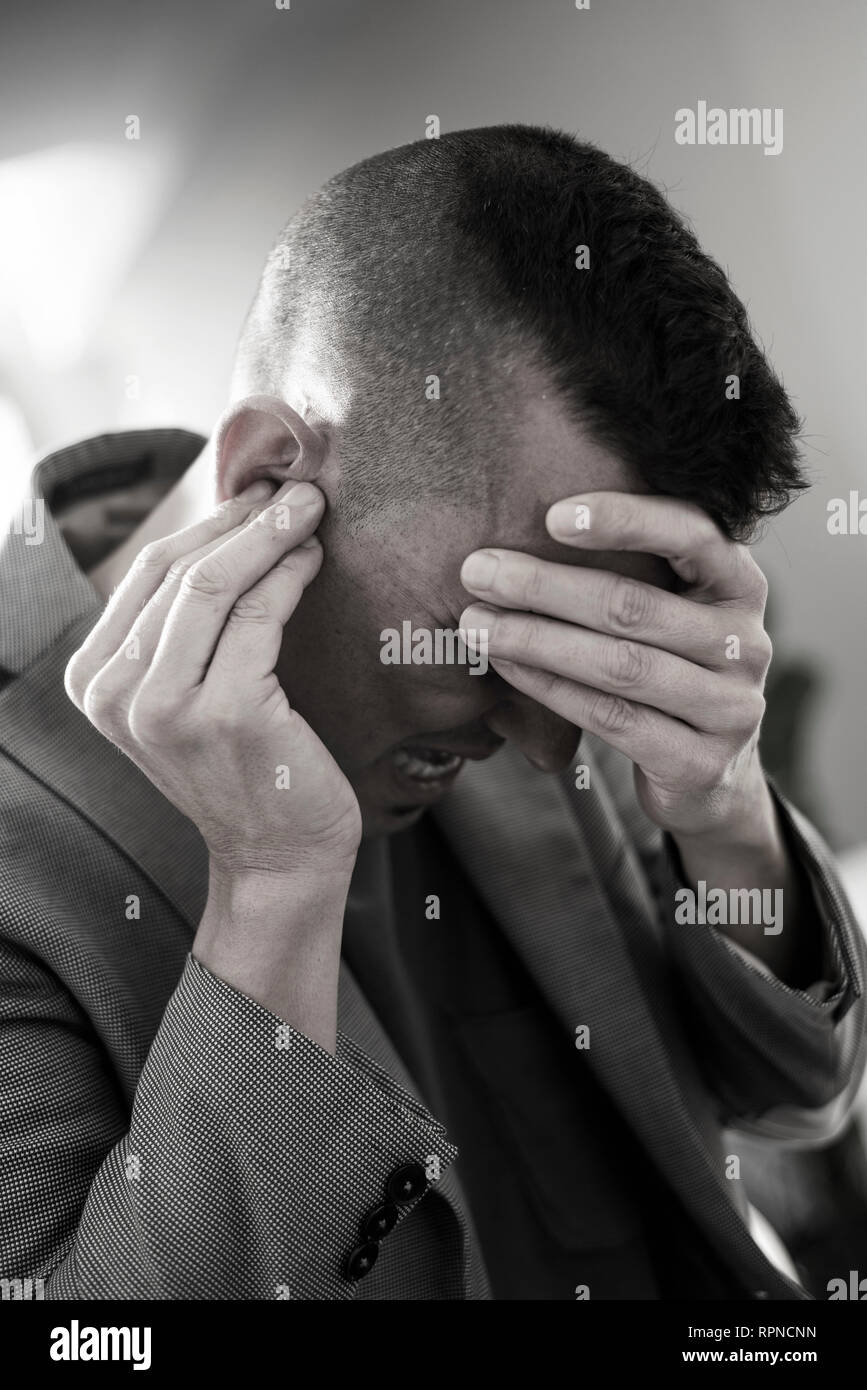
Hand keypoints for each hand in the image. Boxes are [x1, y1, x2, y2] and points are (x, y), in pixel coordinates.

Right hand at [65, 480, 361, 877]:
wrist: (277, 854)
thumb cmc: (243, 765)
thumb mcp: (184, 692)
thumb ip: (180, 626)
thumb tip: (226, 522)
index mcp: (95, 683)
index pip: (145, 573)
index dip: (206, 521)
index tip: (256, 493)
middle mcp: (117, 696)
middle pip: (177, 570)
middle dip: (243, 517)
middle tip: (294, 489)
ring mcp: (167, 708)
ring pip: (214, 584)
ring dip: (269, 535)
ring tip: (310, 511)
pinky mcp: (226, 714)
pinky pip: (261, 615)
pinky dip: (290, 573)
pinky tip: (313, 559)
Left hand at [459, 491, 773, 841]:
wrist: (709, 776)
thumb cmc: (666, 670)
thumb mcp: (667, 613)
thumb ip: (628, 570)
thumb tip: (518, 536)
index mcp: (741, 586)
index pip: (692, 533)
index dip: (623, 519)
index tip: (549, 514)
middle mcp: (746, 643)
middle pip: (634, 605)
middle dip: (544, 585)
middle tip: (477, 572)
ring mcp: (730, 707)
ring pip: (619, 665)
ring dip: (535, 639)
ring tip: (474, 624)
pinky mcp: (700, 763)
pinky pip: (612, 719)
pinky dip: (551, 688)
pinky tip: (507, 667)